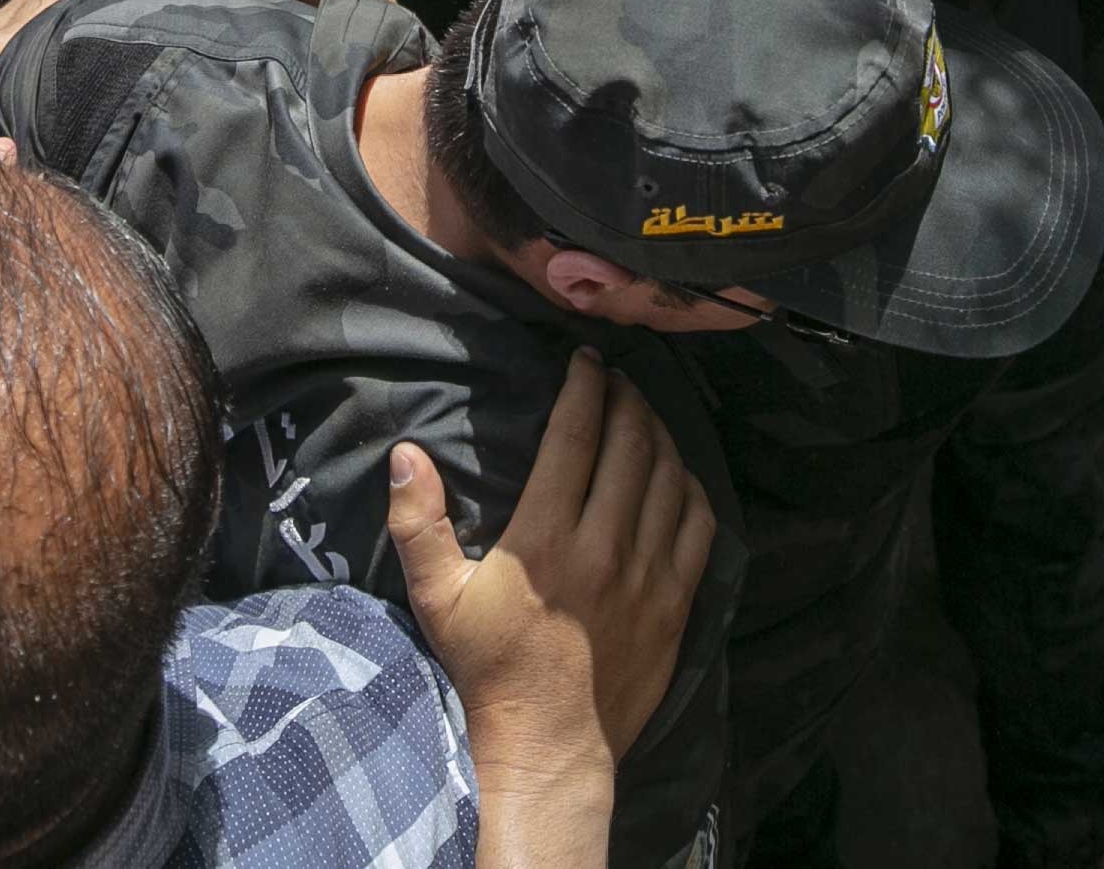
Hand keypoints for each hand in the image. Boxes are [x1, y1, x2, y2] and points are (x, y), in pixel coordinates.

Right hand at [389, 350, 710, 768]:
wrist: (549, 744)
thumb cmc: (488, 668)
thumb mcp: (437, 598)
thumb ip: (418, 524)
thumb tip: (406, 454)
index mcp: (544, 538)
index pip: (576, 436)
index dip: (585, 387)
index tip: (586, 360)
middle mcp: (602, 547)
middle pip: (629, 444)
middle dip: (626, 398)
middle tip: (617, 378)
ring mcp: (646, 575)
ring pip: (668, 476)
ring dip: (659, 433)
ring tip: (644, 414)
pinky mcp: (676, 601)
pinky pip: (698, 524)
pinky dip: (690, 486)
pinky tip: (675, 472)